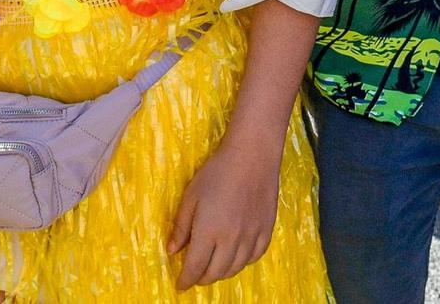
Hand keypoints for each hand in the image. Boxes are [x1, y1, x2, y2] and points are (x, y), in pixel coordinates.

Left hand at [168, 134, 278, 287]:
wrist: (252, 155)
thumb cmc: (217, 172)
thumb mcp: (191, 196)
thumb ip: (181, 226)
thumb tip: (172, 251)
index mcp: (208, 232)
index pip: (195, 268)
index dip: (186, 280)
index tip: (181, 285)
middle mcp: (231, 240)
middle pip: (215, 272)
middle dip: (202, 278)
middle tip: (195, 275)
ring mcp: (251, 236)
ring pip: (235, 268)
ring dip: (221, 273)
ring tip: (213, 268)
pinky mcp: (266, 230)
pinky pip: (254, 257)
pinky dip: (242, 263)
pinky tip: (236, 257)